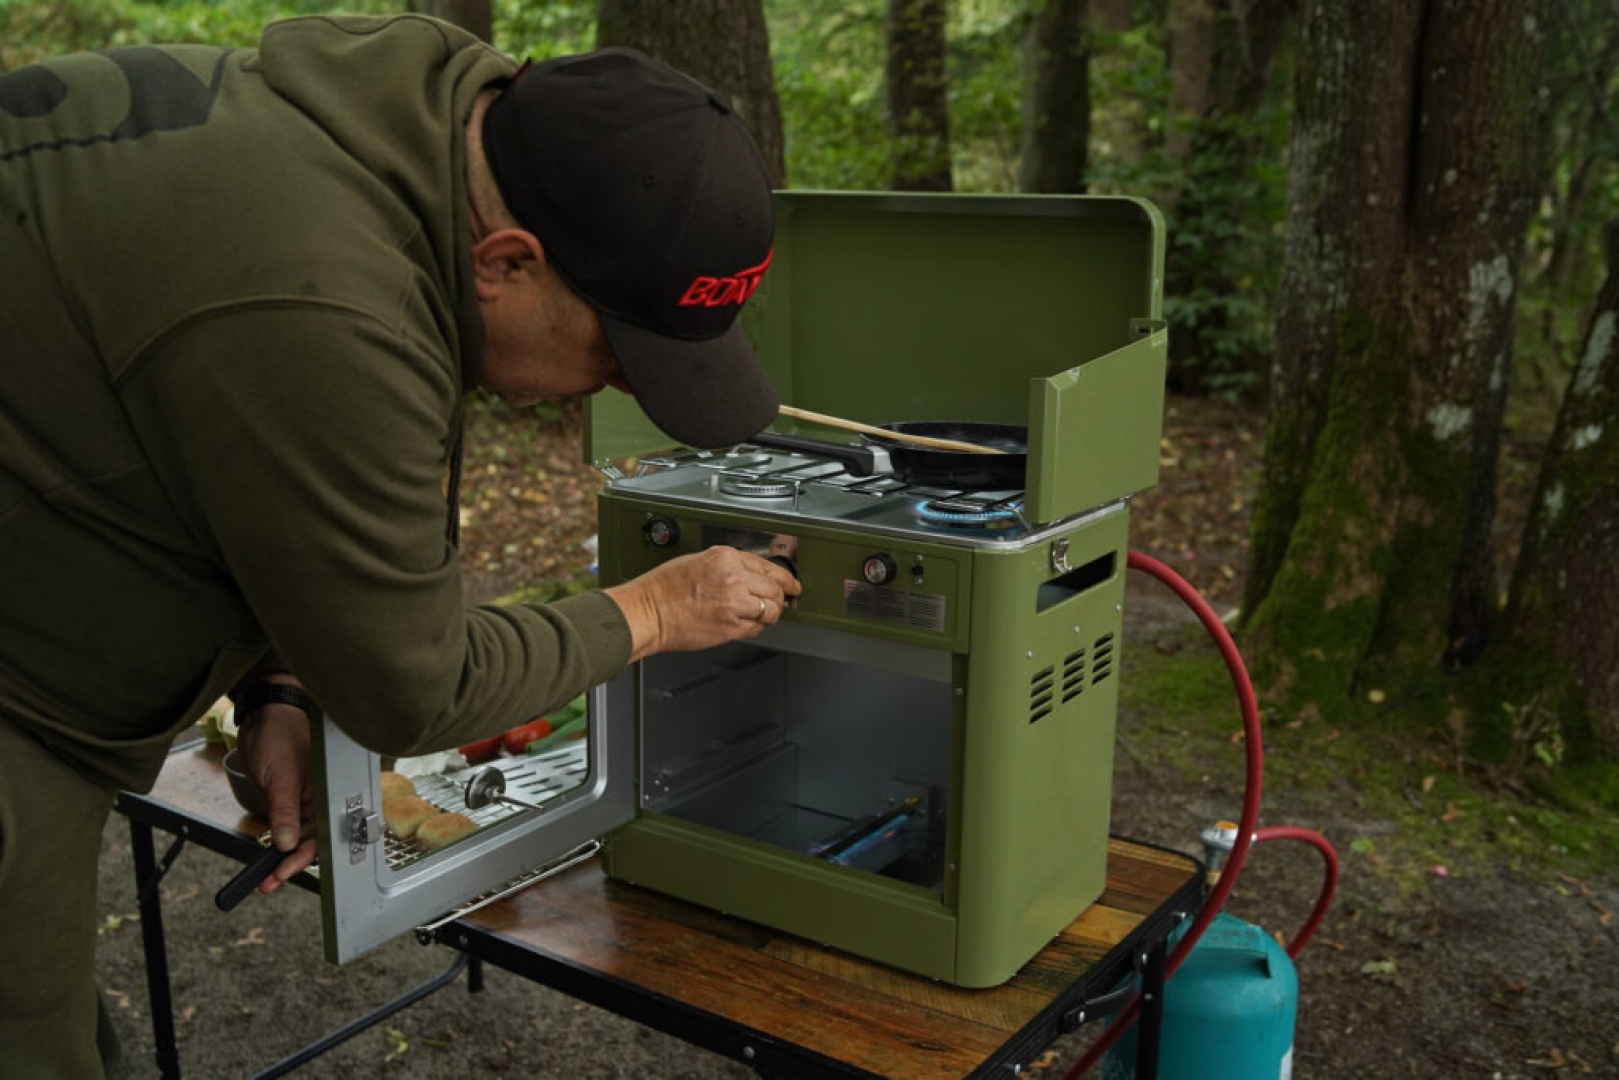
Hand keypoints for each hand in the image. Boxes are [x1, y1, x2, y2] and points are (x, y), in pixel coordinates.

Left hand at [234, 699, 316, 893]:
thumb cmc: (281, 733)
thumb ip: (285, 811)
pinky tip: (269, 858)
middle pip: (316, 838)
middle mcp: (324, 797)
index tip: (287, 869)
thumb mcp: (282, 775)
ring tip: (266, 878)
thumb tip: (287, 844)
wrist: (263, 715)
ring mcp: (308, 800)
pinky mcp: (292, 801)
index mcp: (332, 788)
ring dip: (284, 858)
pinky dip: (278, 844)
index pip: (327, 829)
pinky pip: (288, 827)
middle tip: (272, 879)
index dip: (308, 853)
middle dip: (294, 862)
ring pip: (301, 837)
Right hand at [604, 546, 801, 660]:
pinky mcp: (732, 627)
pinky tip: (748, 624)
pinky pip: (757, 628)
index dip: (783, 577)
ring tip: (764, 614)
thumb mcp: (697, 560)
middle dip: (781, 596)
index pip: (767, 566)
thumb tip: (749, 574)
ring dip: (771, 613)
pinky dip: (757, 627)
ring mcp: (735, 604)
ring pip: (772, 610)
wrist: (647, 612)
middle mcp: (734, 578)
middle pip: (775, 588)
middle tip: (782, 600)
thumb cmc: (663, 589)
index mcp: (725, 558)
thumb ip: (727, 565)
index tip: (790, 583)